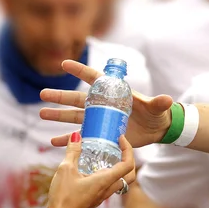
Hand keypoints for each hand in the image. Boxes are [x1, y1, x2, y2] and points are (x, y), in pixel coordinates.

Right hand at [40, 60, 173, 147]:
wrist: (156, 130)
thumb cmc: (155, 114)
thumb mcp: (156, 109)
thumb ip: (158, 104)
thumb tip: (166, 100)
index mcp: (113, 94)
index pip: (94, 79)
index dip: (79, 71)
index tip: (64, 64)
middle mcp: (102, 105)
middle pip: (77, 99)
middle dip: (60, 96)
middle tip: (42, 94)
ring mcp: (98, 120)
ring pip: (74, 117)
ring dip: (58, 116)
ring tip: (42, 114)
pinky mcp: (99, 134)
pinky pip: (80, 138)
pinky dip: (67, 140)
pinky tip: (53, 142)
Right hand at [41, 132, 135, 207]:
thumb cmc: (63, 197)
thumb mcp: (66, 169)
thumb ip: (72, 151)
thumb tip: (76, 136)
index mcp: (105, 180)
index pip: (128, 164)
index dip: (128, 149)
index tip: (120, 139)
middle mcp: (108, 188)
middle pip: (130, 174)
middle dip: (129, 158)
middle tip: (120, 147)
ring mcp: (103, 195)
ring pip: (121, 180)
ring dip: (120, 166)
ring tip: (108, 154)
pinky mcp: (97, 198)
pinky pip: (110, 184)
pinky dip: (110, 173)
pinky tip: (96, 167)